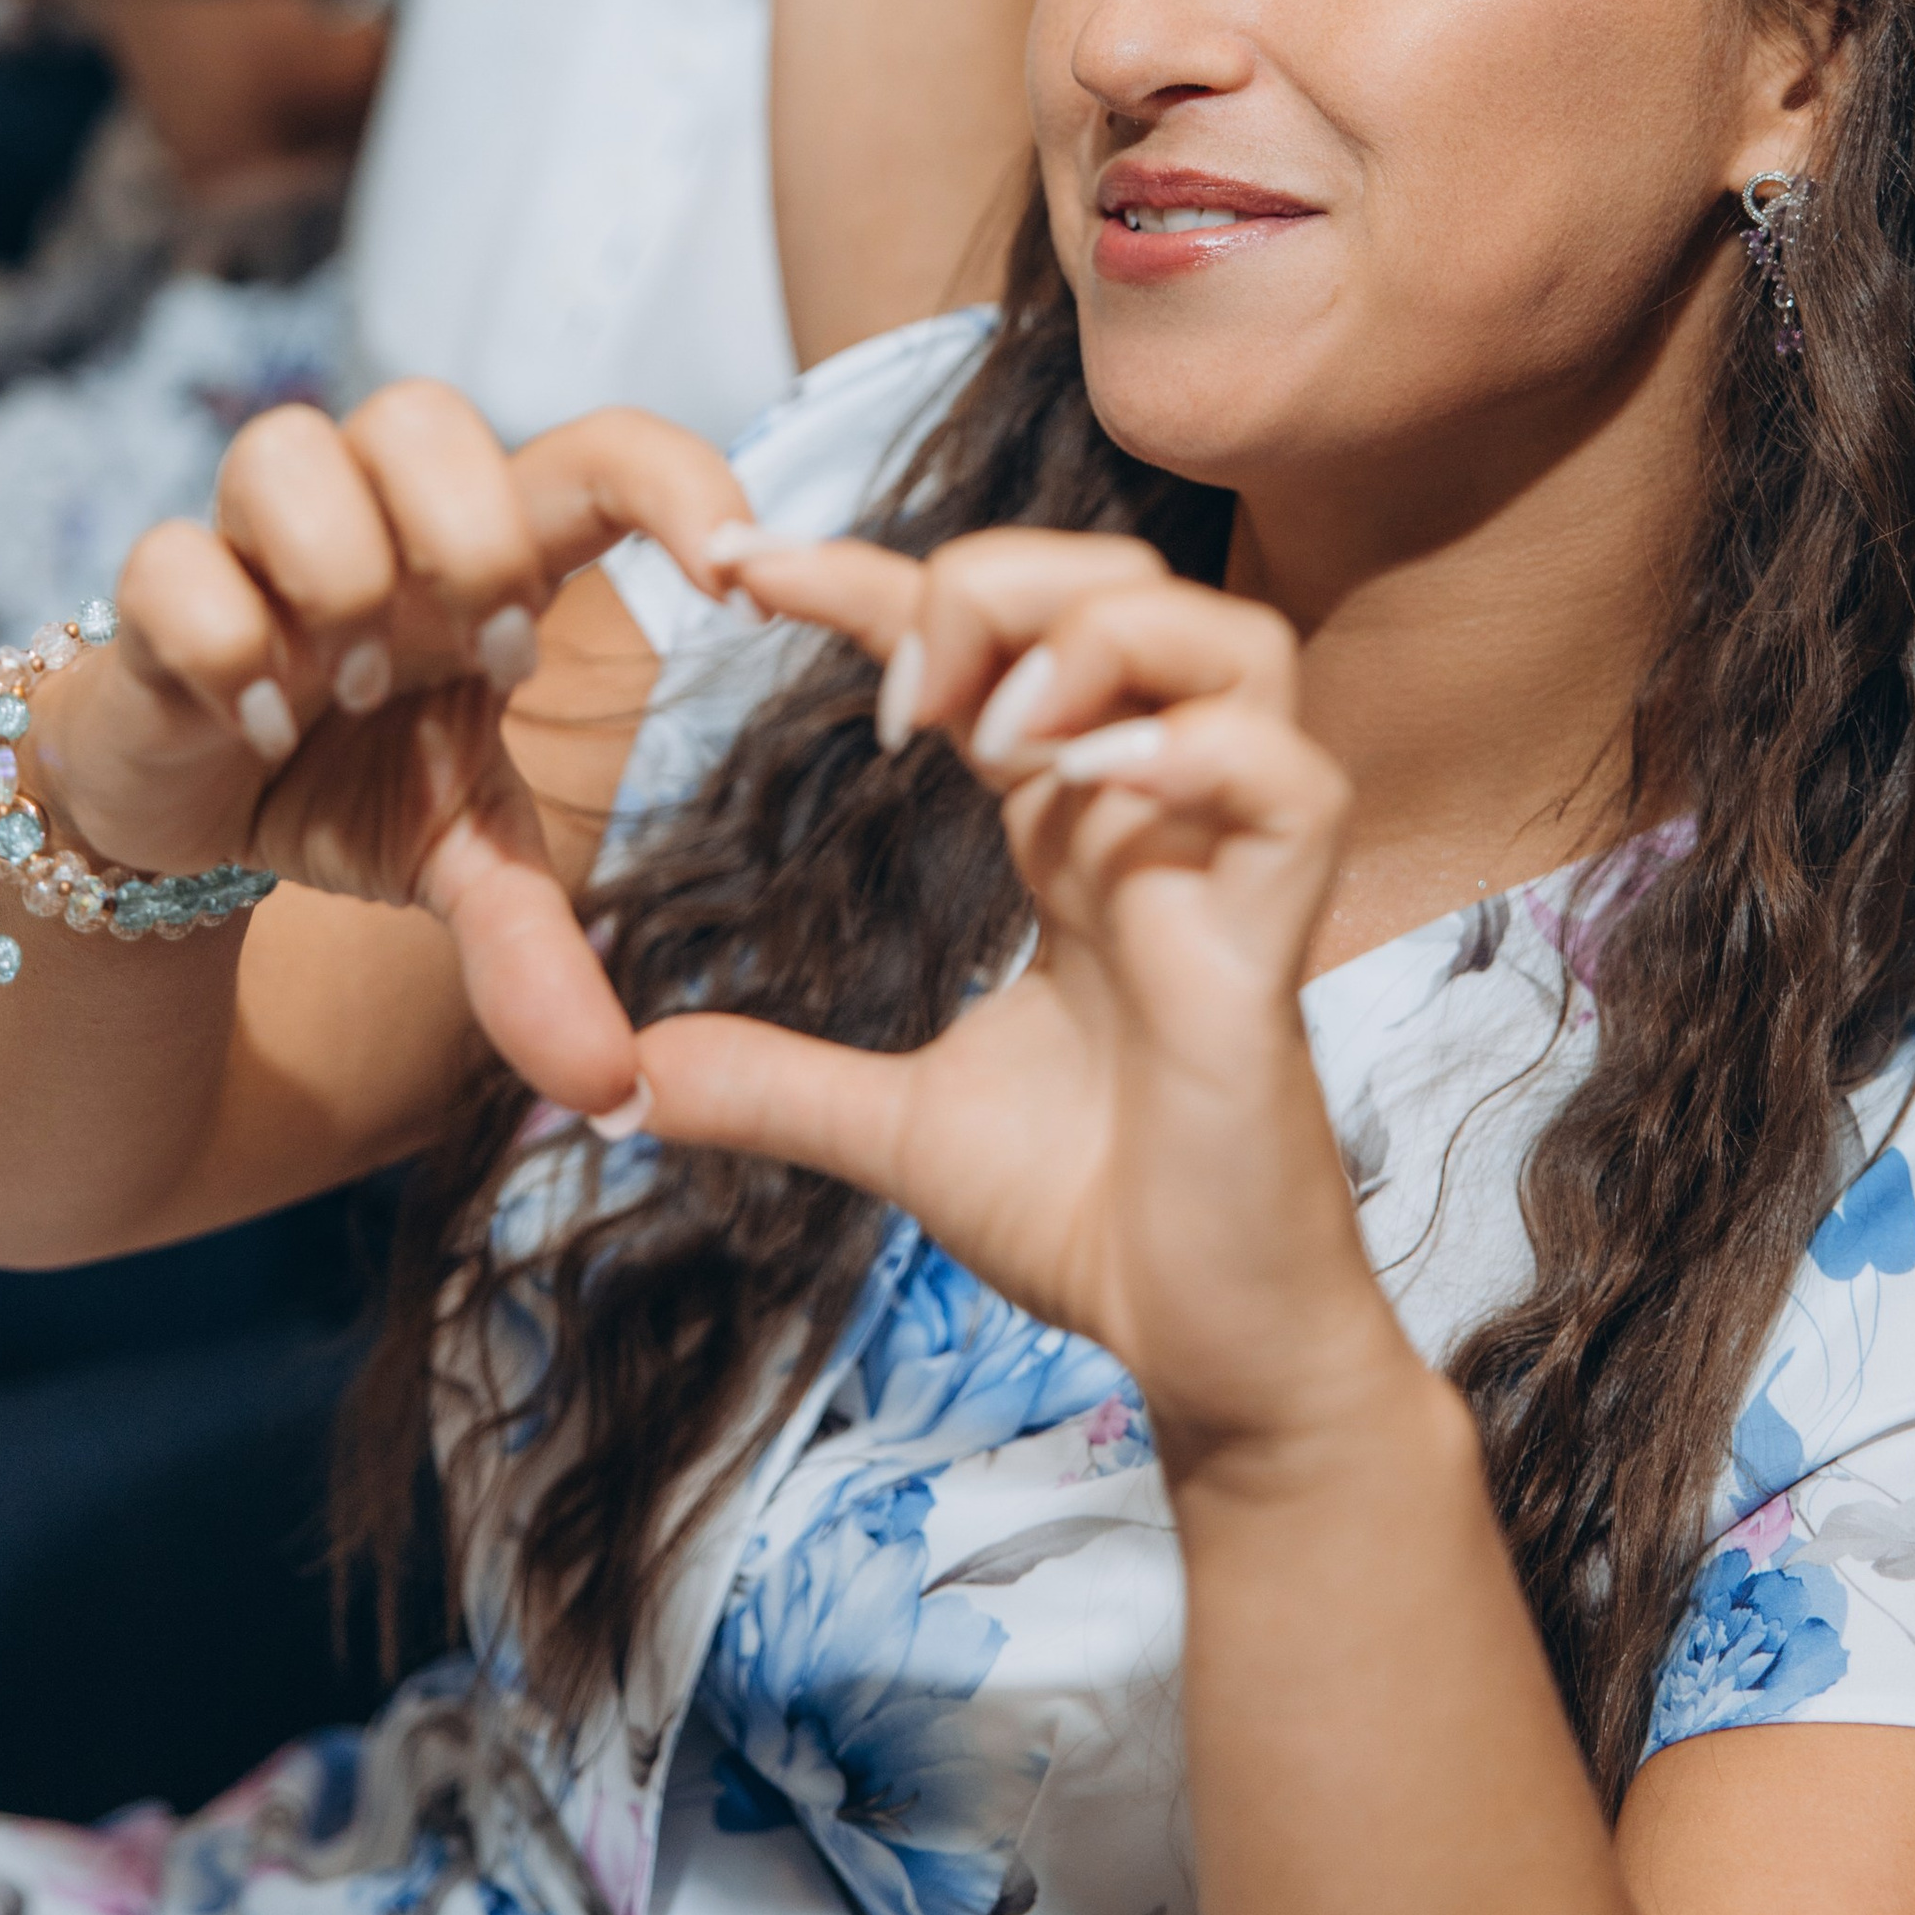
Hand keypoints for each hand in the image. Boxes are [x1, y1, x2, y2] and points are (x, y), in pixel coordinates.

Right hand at [27, 383, 751, 1116]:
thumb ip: (536, 952)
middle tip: (488, 656)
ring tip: (356, 686)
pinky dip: (225, 646)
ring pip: (289, 445)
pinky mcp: (151, 592)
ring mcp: (252, 542)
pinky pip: (173, 560)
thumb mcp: (458, 863)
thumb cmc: (348, 784)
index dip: (674, 478)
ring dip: (340, 574)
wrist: (183, 814)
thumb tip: (613, 1095)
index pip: (596, 450)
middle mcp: (373, 512)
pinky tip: (259, 726)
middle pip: (422, 409)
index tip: (739, 579)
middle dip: (467, 532)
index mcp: (482, 549)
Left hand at [639, 529, 1418, 1478]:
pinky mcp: (1274, 947)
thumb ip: (772, 1081)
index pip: (983, 642)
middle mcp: (1158, 817)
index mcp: (1074, 827)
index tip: (734, 565)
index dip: (864, 578)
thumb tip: (622, 1078)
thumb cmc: (1092, 1216)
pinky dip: (1202, 753)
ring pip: (1236, 643)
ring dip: (1102, 643)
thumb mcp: (898, 1129)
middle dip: (999, 577)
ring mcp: (1228, 870)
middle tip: (893, 692)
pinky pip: (1291, 784)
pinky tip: (1092, 789)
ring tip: (993, 728)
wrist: (1200, 1349)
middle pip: (1127, 584)